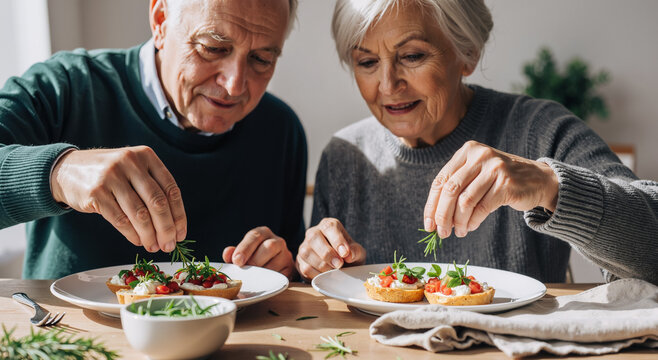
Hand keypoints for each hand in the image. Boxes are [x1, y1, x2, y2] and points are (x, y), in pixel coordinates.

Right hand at [51, 146, 186, 252]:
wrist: (66, 169)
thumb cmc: (109, 175)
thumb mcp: (133, 170)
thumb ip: (152, 188)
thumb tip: (173, 226)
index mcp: (146, 156)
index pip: (171, 189)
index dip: (179, 215)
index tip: (181, 234)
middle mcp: (130, 163)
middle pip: (157, 203)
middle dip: (166, 229)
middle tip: (169, 246)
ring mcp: (112, 176)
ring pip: (139, 214)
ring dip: (149, 235)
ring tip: (153, 246)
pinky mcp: (96, 193)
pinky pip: (120, 220)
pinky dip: (132, 234)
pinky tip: (137, 241)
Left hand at [222, 226, 294, 278]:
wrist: (274, 266)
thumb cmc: (254, 257)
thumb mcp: (243, 253)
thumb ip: (234, 253)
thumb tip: (227, 253)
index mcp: (263, 233)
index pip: (255, 236)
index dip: (245, 248)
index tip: (237, 261)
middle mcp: (278, 241)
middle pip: (269, 247)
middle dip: (255, 261)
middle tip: (245, 272)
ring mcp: (286, 255)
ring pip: (276, 263)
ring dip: (261, 274)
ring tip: (252, 278)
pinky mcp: (290, 269)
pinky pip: (281, 276)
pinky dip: (270, 281)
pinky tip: (262, 283)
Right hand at [296, 218, 365, 280]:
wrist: (341, 268)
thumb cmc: (348, 256)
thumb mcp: (357, 252)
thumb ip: (355, 251)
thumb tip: (349, 255)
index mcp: (328, 226)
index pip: (329, 227)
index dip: (337, 240)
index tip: (345, 253)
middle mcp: (314, 233)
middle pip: (314, 237)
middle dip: (327, 253)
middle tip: (339, 264)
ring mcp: (304, 246)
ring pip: (306, 252)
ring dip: (322, 265)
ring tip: (334, 271)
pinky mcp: (300, 261)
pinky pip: (305, 267)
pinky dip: (317, 274)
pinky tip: (326, 276)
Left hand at [424, 141, 557, 237]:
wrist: (538, 179)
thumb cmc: (500, 180)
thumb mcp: (476, 175)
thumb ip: (456, 188)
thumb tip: (434, 217)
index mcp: (467, 151)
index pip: (441, 180)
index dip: (432, 205)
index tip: (428, 224)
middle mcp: (480, 155)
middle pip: (450, 190)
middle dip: (442, 215)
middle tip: (442, 233)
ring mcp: (494, 168)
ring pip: (465, 201)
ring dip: (459, 222)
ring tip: (459, 232)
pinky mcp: (506, 184)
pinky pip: (482, 207)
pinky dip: (473, 221)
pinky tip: (471, 227)